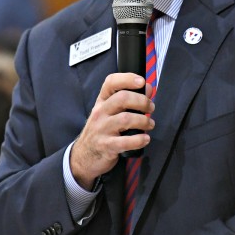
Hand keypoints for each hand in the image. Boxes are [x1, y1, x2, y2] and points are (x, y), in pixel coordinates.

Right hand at [70, 73, 154, 189]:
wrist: (84, 155)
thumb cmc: (101, 130)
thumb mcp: (110, 112)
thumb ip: (128, 99)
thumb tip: (148, 88)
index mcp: (102, 101)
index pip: (111, 82)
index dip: (127, 79)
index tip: (142, 81)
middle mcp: (100, 112)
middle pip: (122, 98)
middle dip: (142, 101)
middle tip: (151, 108)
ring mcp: (102, 129)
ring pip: (126, 119)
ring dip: (143, 121)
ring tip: (149, 124)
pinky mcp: (106, 146)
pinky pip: (125, 142)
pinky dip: (139, 140)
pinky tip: (145, 139)